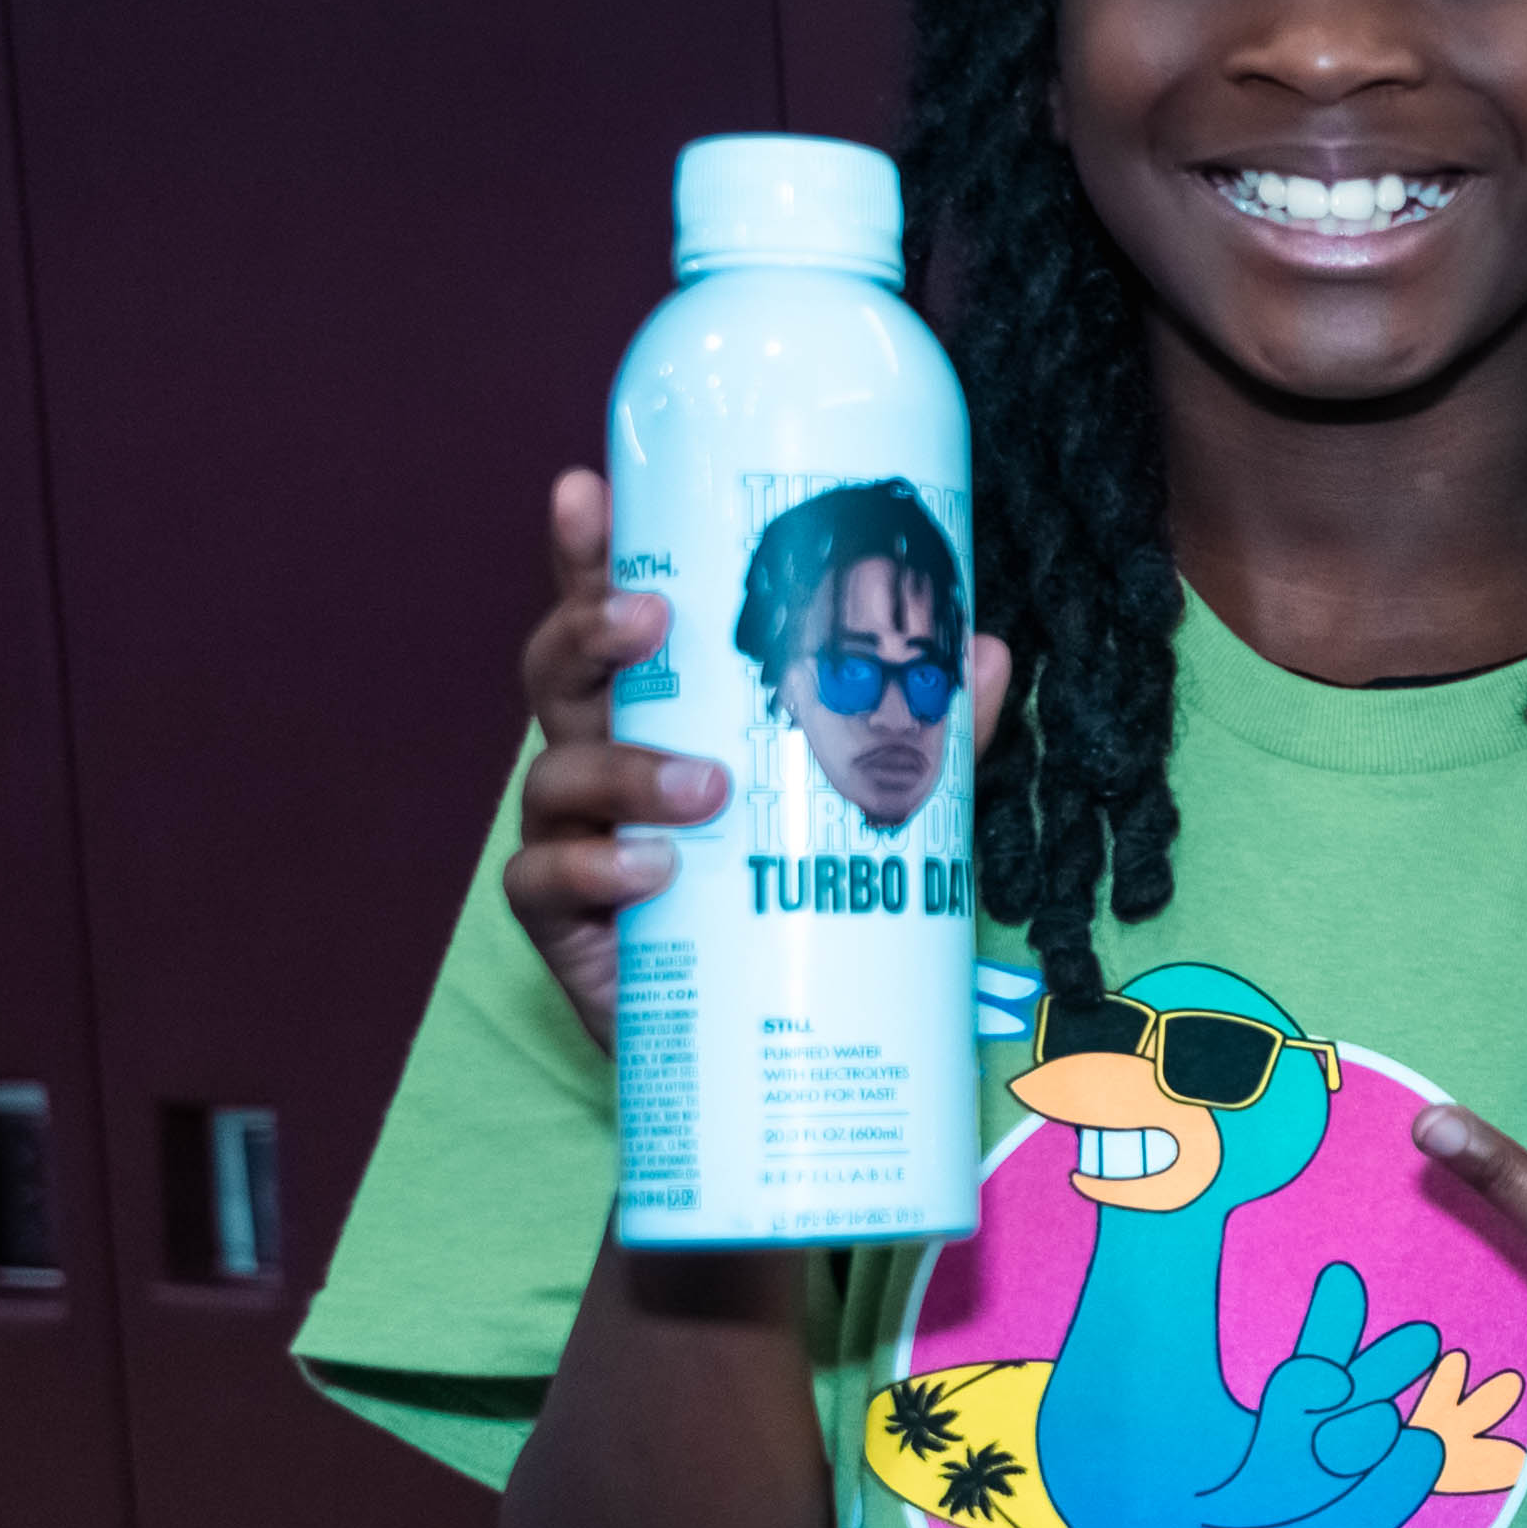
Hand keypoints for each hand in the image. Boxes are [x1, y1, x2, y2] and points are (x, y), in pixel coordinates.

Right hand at [504, 467, 1011, 1054]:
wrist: (765, 1040)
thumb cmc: (802, 888)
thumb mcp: (878, 802)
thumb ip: (928, 733)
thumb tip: (982, 648)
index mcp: (665, 708)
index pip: (615, 615)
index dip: (590, 551)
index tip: (588, 487)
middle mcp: (603, 756)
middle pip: (558, 671)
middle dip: (589, 630)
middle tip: (649, 619)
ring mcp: (574, 836)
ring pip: (558, 773)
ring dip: (627, 768)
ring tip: (706, 787)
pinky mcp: (563, 923)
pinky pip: (543, 882)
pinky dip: (593, 871)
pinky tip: (649, 871)